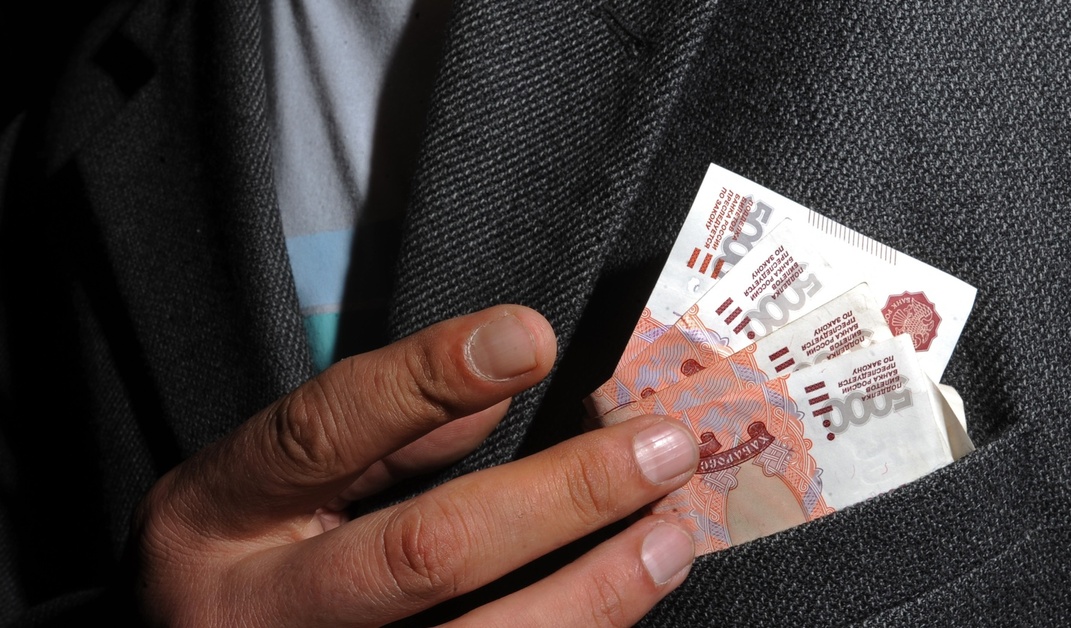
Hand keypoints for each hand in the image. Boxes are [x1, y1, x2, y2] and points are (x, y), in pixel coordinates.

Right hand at [133, 305, 699, 626]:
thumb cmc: (244, 549)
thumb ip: (386, 432)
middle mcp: (254, 610)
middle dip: (559, 498)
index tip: (533, 338)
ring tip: (670, 537)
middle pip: (423, 553)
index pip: (327, 431)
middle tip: (659, 451)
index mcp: (217, 515)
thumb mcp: (279, 479)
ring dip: (593, 592)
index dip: (429, 380)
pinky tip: (622, 599)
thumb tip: (502, 377)